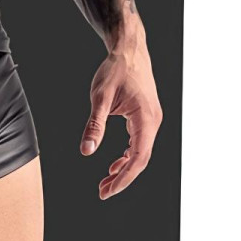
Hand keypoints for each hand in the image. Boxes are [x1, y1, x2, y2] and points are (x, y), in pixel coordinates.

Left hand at [80, 36, 162, 198]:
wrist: (129, 50)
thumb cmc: (116, 70)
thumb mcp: (100, 97)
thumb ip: (94, 125)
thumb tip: (86, 150)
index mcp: (146, 119)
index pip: (138, 158)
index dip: (123, 178)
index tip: (107, 190)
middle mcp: (153, 121)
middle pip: (141, 160)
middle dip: (122, 178)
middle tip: (102, 191)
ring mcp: (152, 119)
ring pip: (141, 153)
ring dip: (125, 169)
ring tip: (106, 181)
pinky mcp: (146, 117)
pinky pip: (140, 143)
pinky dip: (128, 156)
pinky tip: (115, 164)